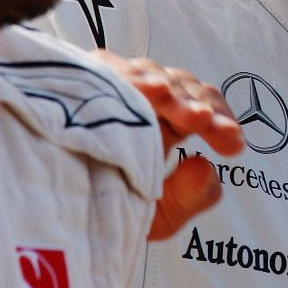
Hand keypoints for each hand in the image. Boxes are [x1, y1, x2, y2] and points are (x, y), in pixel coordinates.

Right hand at [94, 51, 243, 238]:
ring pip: (149, 74)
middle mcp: (142, 101)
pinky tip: (148, 92)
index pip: (201, 104)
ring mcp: (111, 88)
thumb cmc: (104, 211)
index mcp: (166, 123)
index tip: (234, 144)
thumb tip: (205, 166)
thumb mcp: (156, 217)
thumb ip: (190, 198)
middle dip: (198, 104)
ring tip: (187, 113)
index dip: (221, 119)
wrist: (53, 216)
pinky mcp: (79, 82)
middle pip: (181, 85)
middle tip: (205, 124)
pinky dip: (129, 77)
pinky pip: (106, 70)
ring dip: (171, 92)